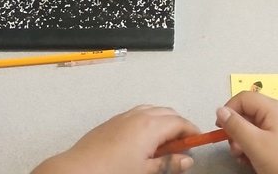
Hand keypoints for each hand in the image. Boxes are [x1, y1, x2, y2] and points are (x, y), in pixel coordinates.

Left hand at [31, 106, 199, 173]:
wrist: (78, 169)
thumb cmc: (114, 172)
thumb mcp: (145, 172)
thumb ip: (168, 164)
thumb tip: (187, 160)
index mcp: (151, 126)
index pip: (179, 122)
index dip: (191, 131)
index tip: (198, 140)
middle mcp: (140, 114)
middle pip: (168, 112)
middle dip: (178, 125)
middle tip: (183, 145)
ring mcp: (126, 115)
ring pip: (153, 110)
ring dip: (164, 121)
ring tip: (165, 143)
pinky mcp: (114, 119)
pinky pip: (139, 112)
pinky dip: (150, 120)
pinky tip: (146, 139)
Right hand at [216, 92, 277, 173]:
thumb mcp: (256, 144)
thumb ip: (236, 126)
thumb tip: (221, 110)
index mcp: (272, 108)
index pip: (244, 98)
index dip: (229, 110)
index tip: (220, 128)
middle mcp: (277, 115)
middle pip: (247, 114)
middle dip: (236, 131)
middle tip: (236, 148)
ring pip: (252, 129)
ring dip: (243, 143)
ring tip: (245, 158)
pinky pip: (261, 140)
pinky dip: (252, 150)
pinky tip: (252, 162)